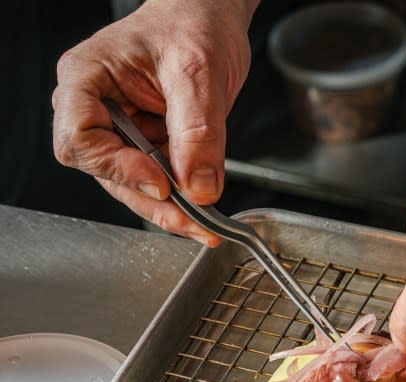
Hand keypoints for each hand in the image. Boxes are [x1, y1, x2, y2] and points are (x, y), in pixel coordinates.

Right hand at [52, 0, 257, 245]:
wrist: (209, 19)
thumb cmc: (192, 23)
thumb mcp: (198, 71)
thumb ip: (197, 131)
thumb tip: (198, 186)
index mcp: (87, 77)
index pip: (80, 137)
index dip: (117, 167)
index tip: (160, 181)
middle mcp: (95, 107)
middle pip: (105, 172)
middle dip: (149, 200)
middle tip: (191, 219)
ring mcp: (119, 130)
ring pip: (131, 186)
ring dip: (167, 209)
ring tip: (203, 222)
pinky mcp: (145, 147)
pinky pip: (155, 184)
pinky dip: (179, 203)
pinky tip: (202, 209)